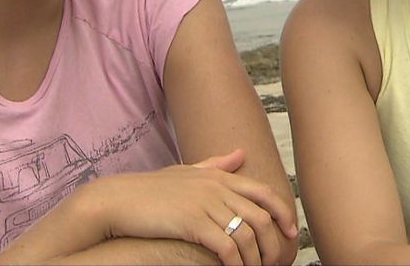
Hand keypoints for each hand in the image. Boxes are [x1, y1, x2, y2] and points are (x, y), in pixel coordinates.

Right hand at [86, 148, 296, 264]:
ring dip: (256, 259)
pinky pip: (227, 247)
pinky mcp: (192, 223)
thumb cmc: (150, 189)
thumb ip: (215, 165)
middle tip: (276, 261)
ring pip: (248, 234)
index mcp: (218, 176)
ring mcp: (205, 204)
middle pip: (262, 216)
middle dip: (274, 243)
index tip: (291, 232)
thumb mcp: (186, 171)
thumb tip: (241, 154)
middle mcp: (216, 187)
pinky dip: (236, 264)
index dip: (283, 213)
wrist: (118, 200)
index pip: (264, 192)